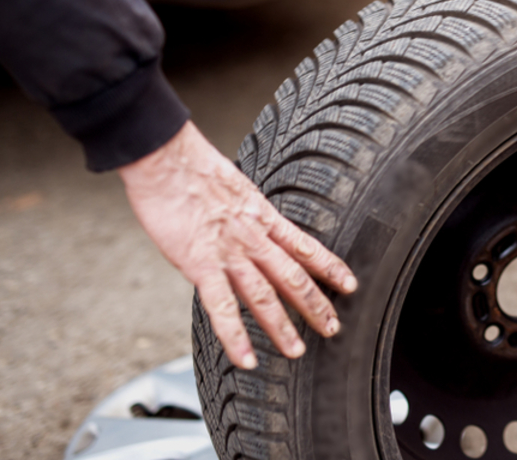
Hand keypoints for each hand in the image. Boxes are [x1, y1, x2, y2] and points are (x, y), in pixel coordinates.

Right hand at [119, 121, 357, 368]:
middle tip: (333, 329)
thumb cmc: (191, 167)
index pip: (305, 246)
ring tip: (297, 352)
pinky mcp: (200, 264)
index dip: (330, 267)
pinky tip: (246, 358)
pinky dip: (235, 336)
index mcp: (262, 216)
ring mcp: (229, 252)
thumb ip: (244, 212)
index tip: (349, 284)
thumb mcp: (233, 187)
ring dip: (283, 327)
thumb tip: (246, 222)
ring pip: (265, 296)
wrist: (167, 158)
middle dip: (315, 305)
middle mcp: (253, 237)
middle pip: (293, 277)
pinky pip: (221, 307)